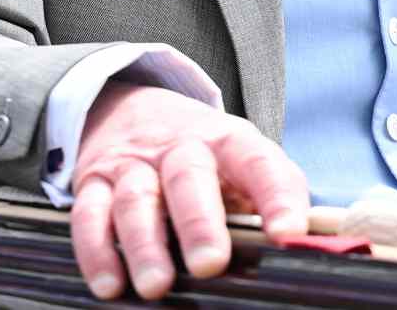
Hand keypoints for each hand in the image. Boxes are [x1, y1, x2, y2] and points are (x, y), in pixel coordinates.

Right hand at [70, 84, 309, 301]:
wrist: (134, 110)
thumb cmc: (204, 155)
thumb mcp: (241, 162)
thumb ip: (271, 196)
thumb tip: (308, 244)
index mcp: (229, 141)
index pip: (259, 162)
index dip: (276, 196)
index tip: (288, 234)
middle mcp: (180, 147)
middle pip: (189, 176)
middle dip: (200, 221)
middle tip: (210, 264)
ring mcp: (134, 163)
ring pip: (138, 198)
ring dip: (145, 244)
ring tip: (157, 286)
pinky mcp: (94, 182)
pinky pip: (89, 215)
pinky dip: (97, 251)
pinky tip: (110, 284)